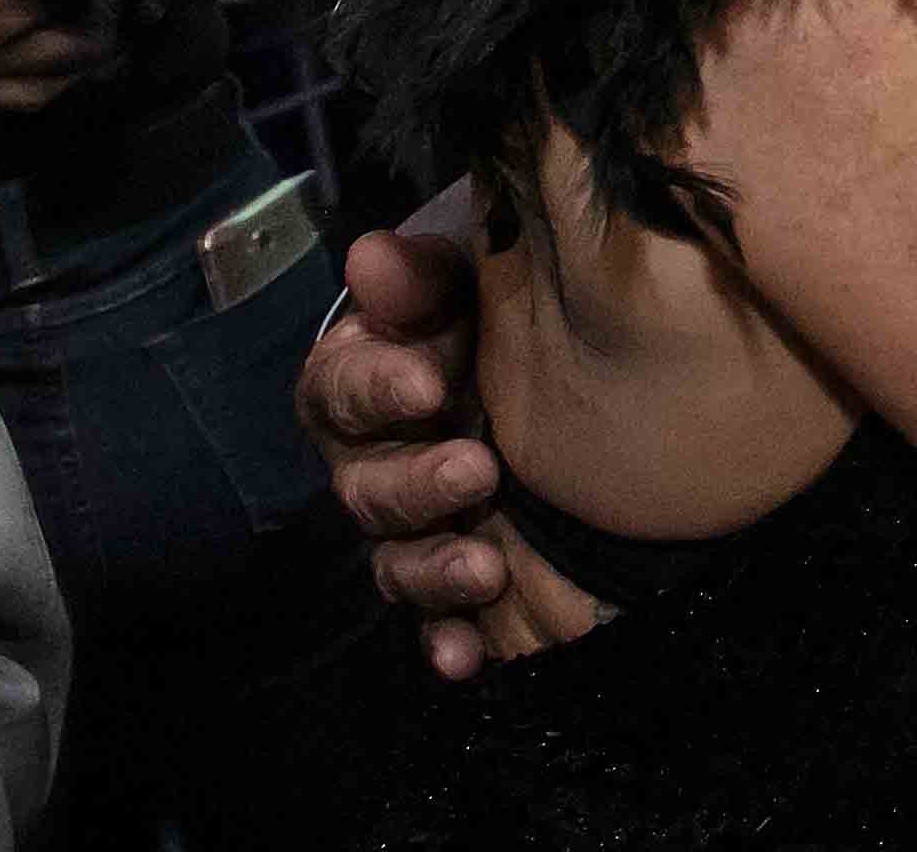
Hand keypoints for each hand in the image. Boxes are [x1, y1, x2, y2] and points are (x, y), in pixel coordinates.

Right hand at [298, 226, 606, 674]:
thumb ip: (425, 271)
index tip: (429, 385)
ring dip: (435, 569)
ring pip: (399, 562)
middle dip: (417, 485)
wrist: (573, 343)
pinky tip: (469, 661)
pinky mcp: (465, 566)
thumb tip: (372, 256)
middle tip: (478, 471)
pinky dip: (449, 641)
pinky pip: (440, 619)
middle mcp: (379, 458)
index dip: (378, 389)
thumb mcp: (473, 265)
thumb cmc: (503, 295)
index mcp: (366, 381)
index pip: (342, 389)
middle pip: (368, 488)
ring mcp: (420, 522)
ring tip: (487, 567)